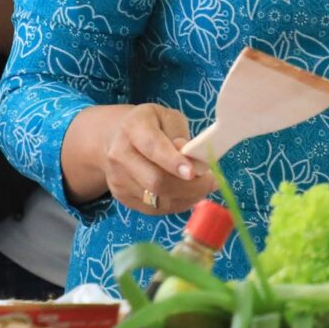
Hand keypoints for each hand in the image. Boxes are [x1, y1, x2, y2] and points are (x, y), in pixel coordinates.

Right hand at [89, 104, 211, 216]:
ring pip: (157, 200)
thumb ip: (181, 136)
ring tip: (204, 187)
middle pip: (155, 181)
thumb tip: (190, 160)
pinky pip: (154, 209)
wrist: (116, 137)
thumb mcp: (169, 118)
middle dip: (189, 186)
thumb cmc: (151, 124)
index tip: (193, 172)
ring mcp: (118, 180)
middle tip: (212, 181)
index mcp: (133, 127)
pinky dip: (177, 204)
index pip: (153, 148)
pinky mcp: (122, 198)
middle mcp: (120, 155)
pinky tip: (189, 194)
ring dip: (187, 197)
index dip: (174, 162)